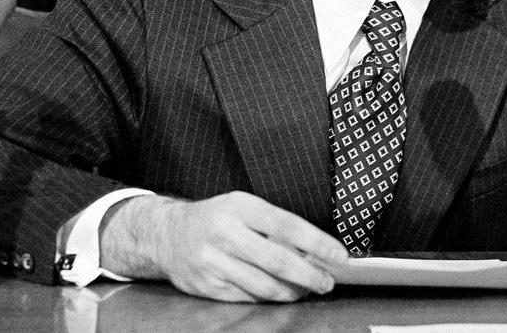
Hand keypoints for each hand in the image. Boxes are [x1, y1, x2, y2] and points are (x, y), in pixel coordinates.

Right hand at [100, 191, 348, 301]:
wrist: (168, 235)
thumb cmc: (215, 218)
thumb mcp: (244, 207)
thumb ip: (275, 226)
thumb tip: (313, 250)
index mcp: (239, 207)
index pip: (288, 225)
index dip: (317, 243)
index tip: (338, 254)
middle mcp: (225, 233)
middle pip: (278, 260)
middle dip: (310, 275)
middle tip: (327, 281)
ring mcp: (213, 262)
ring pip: (265, 284)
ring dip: (293, 291)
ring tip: (308, 288)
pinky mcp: (207, 286)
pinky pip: (247, 297)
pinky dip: (269, 298)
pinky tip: (282, 294)